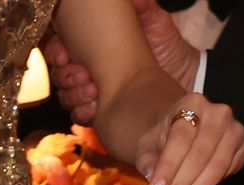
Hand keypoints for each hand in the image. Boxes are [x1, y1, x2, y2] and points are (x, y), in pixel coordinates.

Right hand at [42, 0, 197, 124]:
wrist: (186, 78)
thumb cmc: (170, 47)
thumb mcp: (157, 23)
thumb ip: (143, 8)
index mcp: (95, 44)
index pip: (61, 46)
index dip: (56, 50)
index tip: (65, 54)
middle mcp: (89, 67)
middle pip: (59, 72)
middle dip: (66, 75)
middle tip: (83, 75)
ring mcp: (93, 90)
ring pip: (66, 95)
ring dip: (74, 95)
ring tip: (94, 91)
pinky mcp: (101, 110)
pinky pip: (79, 115)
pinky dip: (83, 112)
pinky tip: (96, 108)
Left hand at [135, 92, 243, 184]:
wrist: (180, 134)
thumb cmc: (162, 139)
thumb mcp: (146, 146)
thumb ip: (147, 160)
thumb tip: (152, 177)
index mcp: (193, 104)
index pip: (181, 138)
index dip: (168, 167)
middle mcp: (220, 114)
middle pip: (200, 156)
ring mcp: (236, 131)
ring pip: (215, 169)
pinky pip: (226, 175)